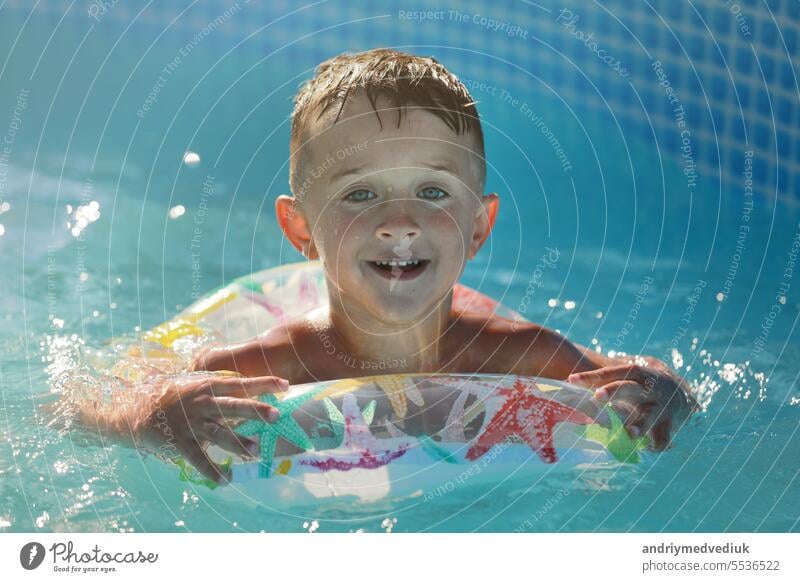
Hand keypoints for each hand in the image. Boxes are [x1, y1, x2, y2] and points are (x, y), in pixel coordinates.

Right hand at [133, 374, 287, 483]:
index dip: (262, 384)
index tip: (285, 386)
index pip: (239, 383)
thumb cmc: (170, 394)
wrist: (134, 410)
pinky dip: (211, 471)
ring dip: (238, 443)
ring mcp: (190, 424)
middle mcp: (201, 404)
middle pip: (233, 406)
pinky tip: (224, 481)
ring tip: (255, 451)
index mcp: (207, 386)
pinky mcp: (179, 443)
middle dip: (255, 411)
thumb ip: (218, 387)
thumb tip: (247, 386)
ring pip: (219, 434)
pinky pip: (198, 459)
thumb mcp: (194, 383)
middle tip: (276, 415)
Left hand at [568, 360, 694, 450]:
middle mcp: (650, 388)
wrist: (683, 393)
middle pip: (630, 387)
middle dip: (614, 391)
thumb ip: (606, 382)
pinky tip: (649, 449)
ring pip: (651, 414)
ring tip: (629, 433)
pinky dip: (657, 443)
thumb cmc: (643, 386)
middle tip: (596, 397)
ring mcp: (662, 405)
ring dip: (640, 424)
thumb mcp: (628, 379)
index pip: (612, 372)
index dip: (592, 375)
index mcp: (636, 373)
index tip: (571, 379)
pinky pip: (665, 436)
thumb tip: (568, 385)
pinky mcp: (672, 423)